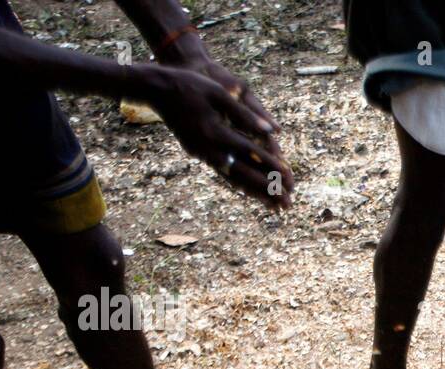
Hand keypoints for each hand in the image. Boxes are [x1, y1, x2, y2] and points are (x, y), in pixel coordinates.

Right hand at [136, 62, 293, 207]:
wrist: (156, 89)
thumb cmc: (190, 85)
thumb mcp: (219, 93)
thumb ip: (246, 114)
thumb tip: (273, 132)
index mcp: (215, 131)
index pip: (249, 151)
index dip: (270, 164)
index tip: (288, 176)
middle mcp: (208, 148)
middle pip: (243, 173)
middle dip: (267, 189)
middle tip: (287, 204)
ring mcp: (201, 153)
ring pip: (233, 178)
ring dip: (255, 193)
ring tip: (274, 207)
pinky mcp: (198, 153)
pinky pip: (223, 174)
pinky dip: (239, 184)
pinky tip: (251, 193)